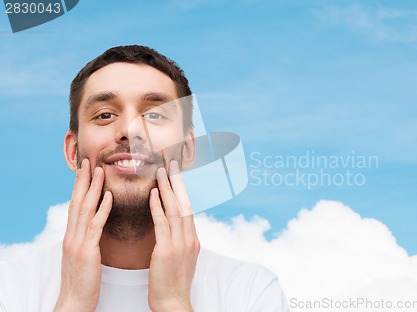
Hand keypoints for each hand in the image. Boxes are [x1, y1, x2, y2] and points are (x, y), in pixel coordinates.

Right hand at [54, 159, 112, 311]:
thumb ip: (87, 239)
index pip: (76, 205)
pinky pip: (95, 226)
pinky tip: (109, 196)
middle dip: (83, 180)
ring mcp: (77, 243)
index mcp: (72, 236)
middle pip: (77, 202)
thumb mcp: (84, 255)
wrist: (75, 302)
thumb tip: (93, 227)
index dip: (80, 186)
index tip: (86, 169)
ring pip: (85, 209)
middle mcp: (72, 235)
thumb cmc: (83, 281)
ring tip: (99, 170)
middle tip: (88, 161)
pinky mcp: (87, 252)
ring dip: (93, 188)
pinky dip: (102, 209)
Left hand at [148, 160, 199, 311]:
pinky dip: (158, 206)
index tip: (176, 173)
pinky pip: (163, 223)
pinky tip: (152, 193)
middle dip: (178, 181)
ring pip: (175, 208)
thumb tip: (176, 227)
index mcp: (193, 239)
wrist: (173, 303)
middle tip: (171, 162)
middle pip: (185, 202)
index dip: (182, 189)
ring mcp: (181, 243)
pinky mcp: (168, 250)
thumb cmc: (172, 283)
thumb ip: (180, 240)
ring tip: (161, 170)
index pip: (188, 208)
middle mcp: (190, 238)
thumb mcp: (181, 258)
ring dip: (168, 188)